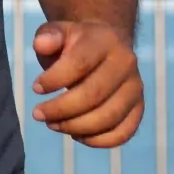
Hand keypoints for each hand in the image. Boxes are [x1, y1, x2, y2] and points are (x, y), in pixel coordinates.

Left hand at [31, 20, 143, 146]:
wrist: (106, 47)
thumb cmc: (74, 44)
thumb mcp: (58, 32)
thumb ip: (48, 36)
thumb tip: (41, 44)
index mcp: (105, 40)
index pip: (79, 63)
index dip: (54, 79)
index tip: (35, 88)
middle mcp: (126, 63)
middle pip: (93, 95)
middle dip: (61, 109)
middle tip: (39, 114)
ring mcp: (135, 87)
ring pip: (108, 117)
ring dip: (76, 127)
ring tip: (53, 124)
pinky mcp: (138, 108)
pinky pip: (122, 133)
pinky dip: (97, 141)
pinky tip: (76, 135)